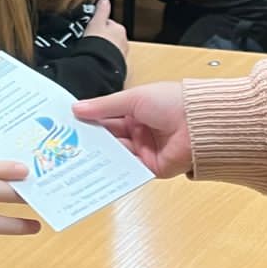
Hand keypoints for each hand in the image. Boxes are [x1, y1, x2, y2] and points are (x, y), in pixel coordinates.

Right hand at [72, 81, 191, 177]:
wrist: (200, 123)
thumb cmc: (172, 102)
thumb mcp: (132, 99)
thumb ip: (103, 106)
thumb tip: (77, 108)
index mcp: (136, 111)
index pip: (106, 117)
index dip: (89, 120)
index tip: (68, 124)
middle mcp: (140, 131)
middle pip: (109, 137)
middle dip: (91, 139)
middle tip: (66, 142)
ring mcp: (145, 150)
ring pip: (116, 153)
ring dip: (100, 153)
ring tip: (77, 155)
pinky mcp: (152, 167)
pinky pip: (129, 169)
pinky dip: (115, 168)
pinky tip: (98, 167)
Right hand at [83, 0, 128, 59]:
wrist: (99, 65)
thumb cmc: (98, 44)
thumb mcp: (96, 22)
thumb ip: (101, 10)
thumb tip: (104, 0)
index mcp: (119, 29)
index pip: (108, 23)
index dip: (97, 25)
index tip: (90, 29)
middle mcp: (124, 41)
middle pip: (110, 36)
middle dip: (101, 38)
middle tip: (90, 40)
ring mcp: (121, 53)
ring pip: (110, 47)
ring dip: (103, 48)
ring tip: (91, 50)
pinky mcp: (118, 64)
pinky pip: (109, 58)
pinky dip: (103, 58)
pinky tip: (96, 59)